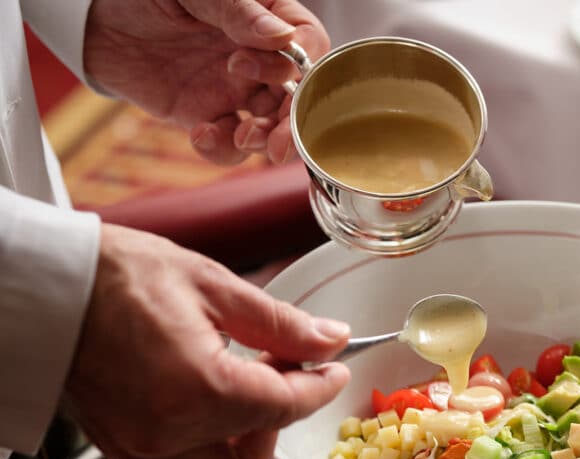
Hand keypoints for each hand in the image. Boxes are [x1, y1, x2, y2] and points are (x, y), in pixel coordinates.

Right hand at [65, 224, 350, 458]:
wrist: (50, 286)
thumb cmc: (119, 276)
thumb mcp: (214, 286)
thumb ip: (282, 325)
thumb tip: (330, 342)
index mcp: (195, 390)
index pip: (282, 409)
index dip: (319, 389)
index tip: (332, 371)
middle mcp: (163, 437)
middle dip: (277, 429)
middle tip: (281, 382)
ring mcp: (136, 452)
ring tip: (245, 405)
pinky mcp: (118, 453)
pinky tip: (215, 431)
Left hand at [83, 0, 330, 164]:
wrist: (96, 17)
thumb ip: (239, 11)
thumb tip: (284, 37)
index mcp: (268, 19)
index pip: (310, 46)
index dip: (301, 67)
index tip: (268, 68)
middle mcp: (260, 59)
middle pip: (299, 98)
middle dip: (293, 125)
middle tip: (277, 141)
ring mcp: (236, 91)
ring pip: (272, 127)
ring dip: (264, 142)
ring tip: (241, 137)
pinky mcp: (208, 116)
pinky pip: (228, 145)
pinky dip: (221, 149)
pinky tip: (200, 134)